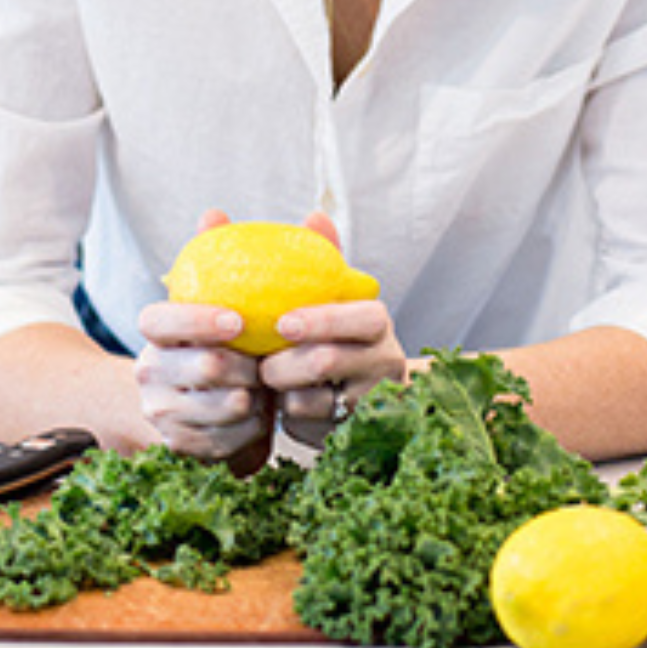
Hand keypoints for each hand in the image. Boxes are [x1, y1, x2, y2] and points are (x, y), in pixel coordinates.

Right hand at [134, 208, 274, 471]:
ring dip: (255, 397)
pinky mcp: (179, 449)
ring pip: (223, 406)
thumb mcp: (215, 302)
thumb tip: (214, 211)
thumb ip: (220, 255)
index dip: (198, 319)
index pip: (161, 319)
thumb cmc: (214, 345)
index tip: (238, 320)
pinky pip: (229, 441)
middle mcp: (149, 370)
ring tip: (264, 387)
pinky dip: (251, 430)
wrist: (187, 409)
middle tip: (267, 361)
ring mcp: (161, 412)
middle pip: (204, 366)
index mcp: (155, 331)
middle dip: (247, 365)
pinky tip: (256, 417)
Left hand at [256, 211, 407, 447]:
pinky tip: (281, 408)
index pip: (361, 317)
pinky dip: (290, 418)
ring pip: (318, 399)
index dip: (322, 320)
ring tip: (270, 384)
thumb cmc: (323, 334)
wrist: (345, 394)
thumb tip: (294, 214)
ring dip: (284, 393)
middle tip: (261, 364)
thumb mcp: (317, 296)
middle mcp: (385, 359)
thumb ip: (305, 257)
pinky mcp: (356, 434)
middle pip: (331, 360)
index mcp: (375, 321)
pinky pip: (312, 428)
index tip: (283, 324)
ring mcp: (373, 400)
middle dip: (286, 363)